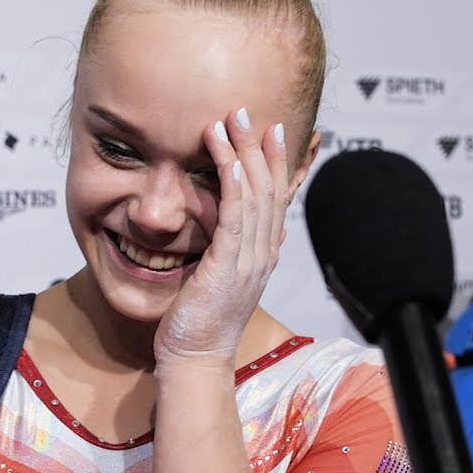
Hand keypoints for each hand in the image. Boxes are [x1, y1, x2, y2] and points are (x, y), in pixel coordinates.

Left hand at [153, 107, 288, 366]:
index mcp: (264, 257)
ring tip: (232, 118)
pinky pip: (234, 211)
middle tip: (250, 110)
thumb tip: (224, 233)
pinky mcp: (229, 263)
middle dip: (262, 146)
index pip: (278, 200)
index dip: (278, 162)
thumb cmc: (196, 326)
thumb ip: (226, 254)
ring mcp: (250, 259)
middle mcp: (264, 254)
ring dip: (243, 151)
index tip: (273, 131)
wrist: (195, 362)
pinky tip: (223, 153)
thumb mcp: (217, 281)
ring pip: (255, 193)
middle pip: (272, 188)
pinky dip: (231, 177)